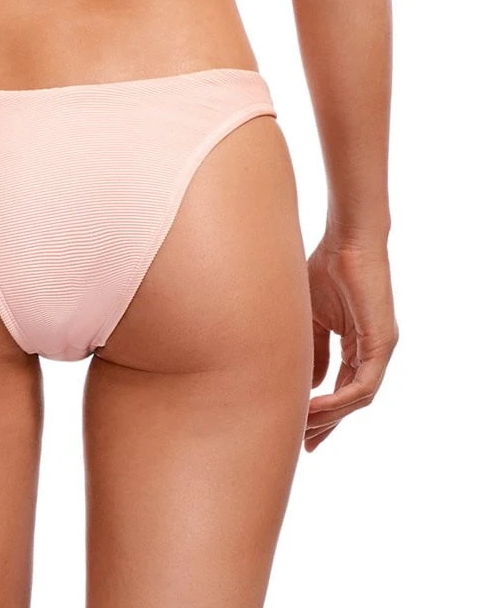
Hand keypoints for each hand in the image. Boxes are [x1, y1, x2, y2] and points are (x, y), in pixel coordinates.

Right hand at [304, 234, 397, 451]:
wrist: (346, 240)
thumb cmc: (326, 268)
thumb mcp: (312, 317)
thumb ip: (312, 350)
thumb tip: (309, 385)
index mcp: (359, 343)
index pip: (344, 386)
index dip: (324, 410)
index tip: (302, 427)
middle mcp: (374, 350)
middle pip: (353, 400)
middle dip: (328, 423)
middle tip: (305, 444)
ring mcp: (381, 349)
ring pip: (359, 398)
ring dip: (331, 416)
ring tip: (302, 426)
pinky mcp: (382, 344)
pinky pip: (363, 385)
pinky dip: (339, 400)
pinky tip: (315, 407)